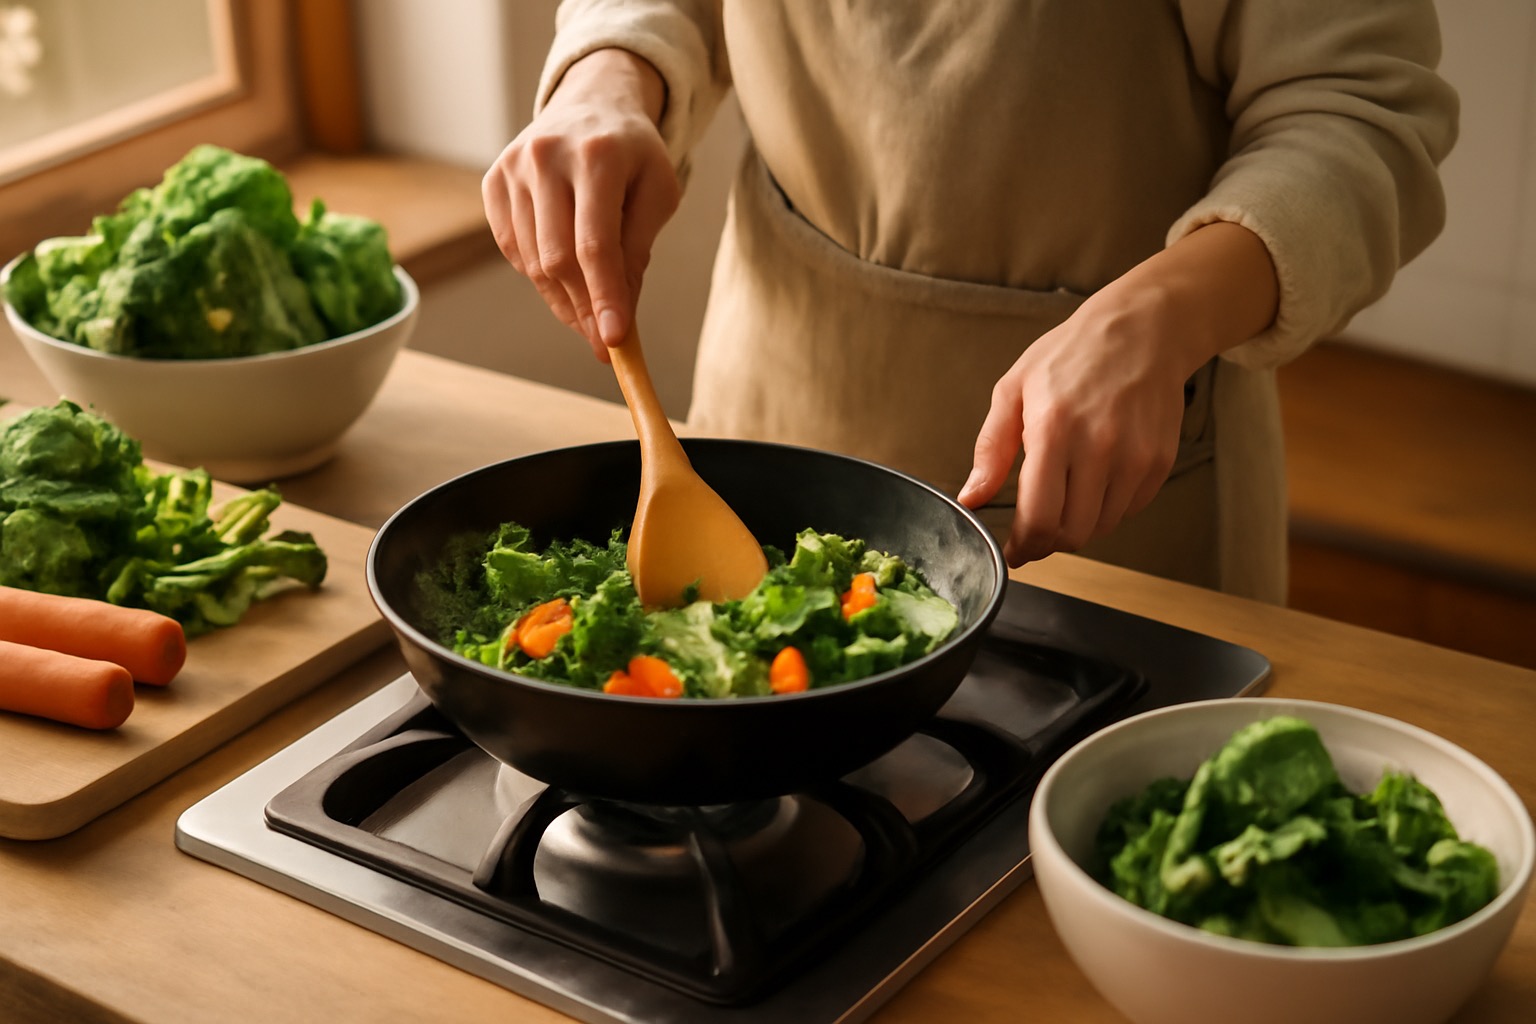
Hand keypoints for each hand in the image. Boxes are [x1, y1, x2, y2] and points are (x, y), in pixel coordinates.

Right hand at [481, 49, 678, 359]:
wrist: (592, 104)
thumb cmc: (633, 156)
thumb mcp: (656, 193)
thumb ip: (638, 251)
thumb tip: (618, 316)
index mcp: (597, 155)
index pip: (595, 244)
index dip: (604, 298)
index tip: (614, 342)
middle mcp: (546, 157)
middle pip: (557, 259)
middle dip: (583, 310)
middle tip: (605, 343)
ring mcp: (513, 168)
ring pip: (533, 262)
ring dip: (563, 300)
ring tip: (591, 313)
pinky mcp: (493, 182)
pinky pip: (514, 250)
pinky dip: (540, 274)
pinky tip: (564, 272)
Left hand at [957, 222, 1278, 566]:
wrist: (1143, 329)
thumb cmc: (1072, 355)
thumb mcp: (1014, 389)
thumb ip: (991, 449)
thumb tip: (971, 497)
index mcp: (1054, 430)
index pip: (1040, 518)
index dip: (1023, 547)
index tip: (1013, 552)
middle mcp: (1099, 448)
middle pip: (1072, 533)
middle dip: (1047, 541)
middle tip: (1034, 530)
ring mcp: (1135, 457)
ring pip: (1101, 527)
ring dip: (1078, 526)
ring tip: (1065, 497)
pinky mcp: (1159, 462)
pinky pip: (1128, 510)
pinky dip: (1107, 508)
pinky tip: (1095, 480)